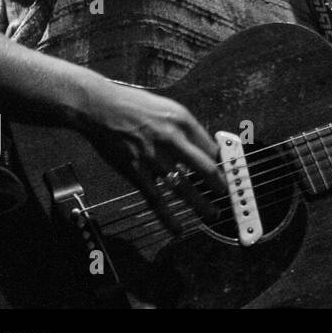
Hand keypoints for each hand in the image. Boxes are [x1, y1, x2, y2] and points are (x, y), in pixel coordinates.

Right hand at [73, 78, 227, 231]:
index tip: (230, 172)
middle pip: (205, 167)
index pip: (212, 147)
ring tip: (212, 214)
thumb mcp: (167, 108)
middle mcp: (172, 139)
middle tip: (228, 195)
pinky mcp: (136, 171)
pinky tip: (177, 228)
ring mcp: (154, 157)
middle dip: (220, 185)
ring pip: (183, 187)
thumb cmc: (133, 104)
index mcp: (183, 121)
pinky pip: (155, 198)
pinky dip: (167, 216)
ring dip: (201, 204)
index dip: (224, 162)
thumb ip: (184, 127)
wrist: (100, 107)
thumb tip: (202, 146)